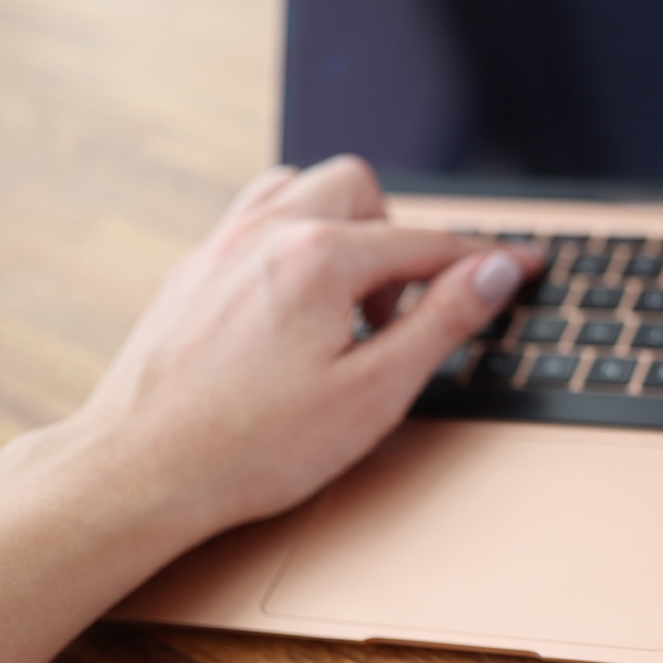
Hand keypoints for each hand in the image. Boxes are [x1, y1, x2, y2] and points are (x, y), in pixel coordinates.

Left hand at [34, 155, 538, 551]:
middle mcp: (266, 234)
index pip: (429, 242)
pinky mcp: (191, 272)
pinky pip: (254, 219)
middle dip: (397, 237)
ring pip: (300, 189)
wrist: (139, 473)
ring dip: (340, 226)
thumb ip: (441, 323)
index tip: (523, 264)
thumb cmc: (251, 448)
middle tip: (398, 312)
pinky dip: (291, 240)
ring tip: (346, 301)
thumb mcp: (373, 395)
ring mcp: (220, 247)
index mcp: (319, 259)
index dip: (486, 259)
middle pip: (360, 189)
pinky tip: (292, 306)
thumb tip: (493, 273)